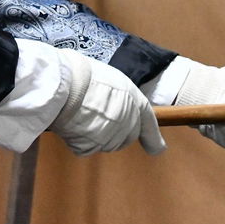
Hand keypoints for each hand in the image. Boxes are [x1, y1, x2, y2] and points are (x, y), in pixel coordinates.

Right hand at [49, 48, 165, 155]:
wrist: (66, 82)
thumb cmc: (83, 74)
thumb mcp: (111, 79)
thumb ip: (120, 97)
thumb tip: (116, 109)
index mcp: (134, 99)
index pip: (148, 122)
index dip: (153, 137)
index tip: (158, 149)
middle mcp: (127, 120)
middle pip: (125, 137)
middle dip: (114, 132)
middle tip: (94, 115)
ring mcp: (111, 135)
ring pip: (105, 144)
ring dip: (94, 135)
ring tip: (79, 114)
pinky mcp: (92, 146)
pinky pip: (86, 148)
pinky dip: (78, 140)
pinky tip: (71, 123)